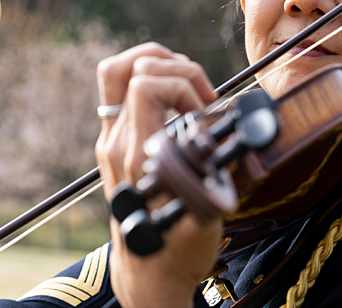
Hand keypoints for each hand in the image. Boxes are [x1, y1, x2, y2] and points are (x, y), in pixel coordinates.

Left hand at [94, 42, 220, 307]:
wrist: (148, 273)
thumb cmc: (177, 249)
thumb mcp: (205, 215)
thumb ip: (214, 171)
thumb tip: (231, 133)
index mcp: (134, 155)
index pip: (143, 85)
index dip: (181, 83)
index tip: (203, 109)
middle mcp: (115, 143)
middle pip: (128, 68)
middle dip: (173, 67)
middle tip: (201, 95)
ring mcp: (110, 141)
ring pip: (120, 73)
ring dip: (159, 68)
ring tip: (189, 88)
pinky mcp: (113, 142)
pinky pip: (122, 91)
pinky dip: (152, 81)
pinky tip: (178, 100)